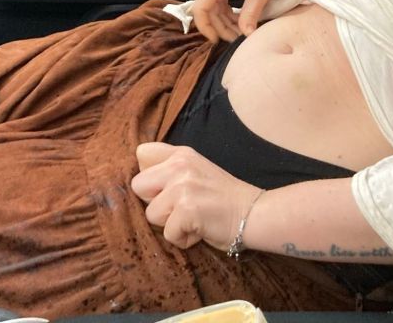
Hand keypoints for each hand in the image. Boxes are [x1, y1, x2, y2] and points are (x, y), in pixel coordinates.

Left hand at [131, 142, 262, 250]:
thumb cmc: (223, 198)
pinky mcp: (186, 209)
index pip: (142, 154)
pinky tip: (200, 230)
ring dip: (170, 223)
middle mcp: (179, 165)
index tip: (165, 187)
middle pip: (138, 186)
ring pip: (151, 214)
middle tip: (180, 207)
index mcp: (181, 154)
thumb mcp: (196, 170)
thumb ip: (171, 169)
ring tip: (193, 219)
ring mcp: (182, 186)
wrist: (253, 213)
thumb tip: (142, 179)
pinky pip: (168, 233)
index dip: (149, 176)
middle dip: (155, 203)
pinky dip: (183, 238)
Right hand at [192, 0, 282, 41]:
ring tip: (240, 32)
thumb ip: (250, 14)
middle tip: (236, 39)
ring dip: (224, 22)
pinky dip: (226, 13)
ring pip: (212, 7)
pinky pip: (217, 2)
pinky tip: (238, 21)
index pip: (200, 8)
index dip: (205, 27)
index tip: (216, 40)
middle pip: (206, 10)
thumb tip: (246, 35)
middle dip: (220, 27)